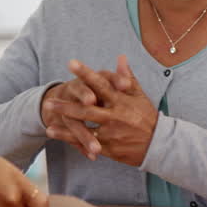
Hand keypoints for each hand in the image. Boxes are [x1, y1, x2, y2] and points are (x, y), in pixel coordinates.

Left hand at [43, 57, 158, 166]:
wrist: (159, 145)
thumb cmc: (147, 117)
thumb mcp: (140, 96)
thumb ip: (127, 77)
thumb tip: (120, 58)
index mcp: (121, 101)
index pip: (101, 84)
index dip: (86, 74)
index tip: (71, 63)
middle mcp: (115, 116)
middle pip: (87, 110)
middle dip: (66, 105)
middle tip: (48, 102)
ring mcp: (112, 133)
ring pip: (84, 128)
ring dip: (65, 124)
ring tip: (47, 119)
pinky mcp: (110, 148)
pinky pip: (88, 144)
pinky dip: (71, 139)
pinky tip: (56, 133)